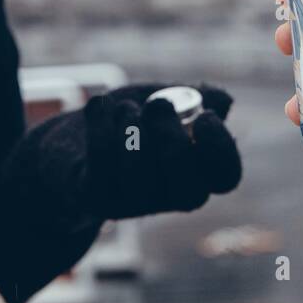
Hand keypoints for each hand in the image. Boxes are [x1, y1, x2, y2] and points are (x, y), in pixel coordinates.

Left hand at [82, 84, 240, 218]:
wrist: (76, 144)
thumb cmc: (134, 122)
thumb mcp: (169, 102)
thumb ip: (198, 99)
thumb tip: (222, 101)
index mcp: (198, 171)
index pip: (226, 177)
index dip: (220, 148)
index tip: (204, 116)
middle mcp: (171, 196)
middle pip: (188, 190)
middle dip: (171, 139)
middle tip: (157, 105)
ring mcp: (134, 203)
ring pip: (140, 176)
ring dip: (132, 126)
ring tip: (125, 108)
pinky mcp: (99, 197)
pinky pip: (103, 166)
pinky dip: (100, 125)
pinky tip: (99, 106)